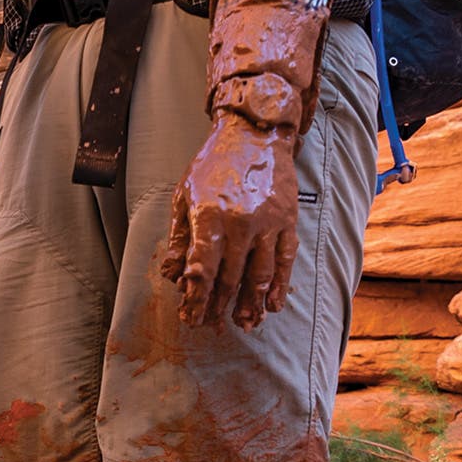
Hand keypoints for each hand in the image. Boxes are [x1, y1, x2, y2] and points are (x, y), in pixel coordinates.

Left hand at [160, 113, 299, 330]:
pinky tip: (272, 305)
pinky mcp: (287, 221)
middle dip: (219, 306)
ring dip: (251, 304)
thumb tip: (174, 276)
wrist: (254, 134)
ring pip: (260, 274)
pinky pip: (285, 260)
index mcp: (209, 216)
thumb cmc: (212, 165)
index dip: (196, 299)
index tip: (191, 318)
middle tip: (212, 327)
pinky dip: (279, 285)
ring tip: (244, 324)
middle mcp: (240, 222)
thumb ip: (180, 238)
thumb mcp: (184, 195)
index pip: (202, 269)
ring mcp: (268, 223)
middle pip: (229, 277)